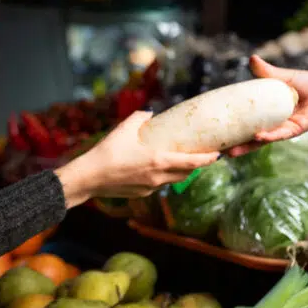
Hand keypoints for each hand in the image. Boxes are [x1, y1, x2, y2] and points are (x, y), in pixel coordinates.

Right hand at [55, 111, 219, 206]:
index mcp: (159, 161)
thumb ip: (140, 118)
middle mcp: (158, 177)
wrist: (90, 177)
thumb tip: (150, 113)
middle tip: (201, 156)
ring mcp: (150, 188)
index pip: (192, 163)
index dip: (208, 159)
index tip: (218, 155)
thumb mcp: (124, 128)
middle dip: (196, 166)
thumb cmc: (107, 152)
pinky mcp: (141, 194)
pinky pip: (157, 185)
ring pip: (172, 180)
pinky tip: (152, 169)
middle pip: (186, 174)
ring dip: (179, 172)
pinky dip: (161, 177)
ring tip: (178, 161)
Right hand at [227, 55, 307, 155]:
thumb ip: (267, 72)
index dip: (230, 125)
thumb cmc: (305, 83)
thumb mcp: (282, 77)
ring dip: (246, 146)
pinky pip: (278, 135)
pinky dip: (268, 136)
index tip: (213, 129)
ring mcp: (281, 128)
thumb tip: (252, 58)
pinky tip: (258, 136)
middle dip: (233, 144)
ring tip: (232, 151)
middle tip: (217, 149)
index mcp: (264, 112)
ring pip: (260, 141)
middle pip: (248, 136)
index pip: (243, 120)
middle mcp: (270, 123)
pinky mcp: (293, 130)